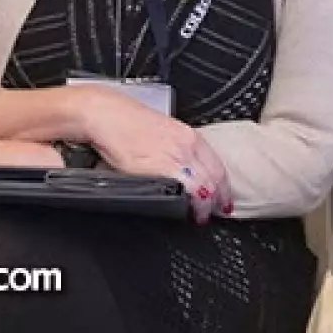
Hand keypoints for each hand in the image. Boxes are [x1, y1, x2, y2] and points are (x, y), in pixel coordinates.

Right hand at [76, 87, 229, 224]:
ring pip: (205, 186)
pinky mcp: (161, 167)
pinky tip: (188, 212)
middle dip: (219, 198)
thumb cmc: (128, 123)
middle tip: (219, 212)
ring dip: (206, 206)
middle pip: (215, 177)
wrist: (108, 116)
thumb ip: (176, 151)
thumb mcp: (162, 134)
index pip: (218, 164)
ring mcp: (176, 156)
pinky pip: (187, 190)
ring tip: (201, 217)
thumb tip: (182, 172)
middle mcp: (187, 145)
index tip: (224, 197)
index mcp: (189, 136)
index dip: (224, 185)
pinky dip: (192, 204)